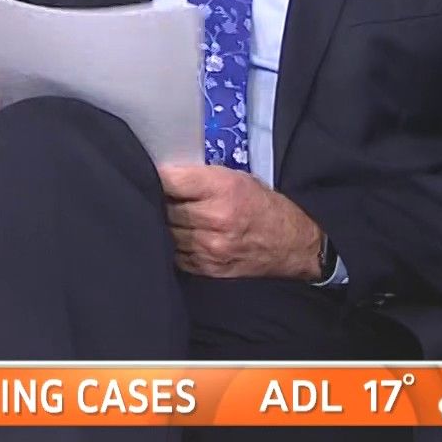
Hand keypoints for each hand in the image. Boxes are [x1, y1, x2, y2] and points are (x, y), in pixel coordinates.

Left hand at [159, 164, 324, 280]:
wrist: (291, 243)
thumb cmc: (262, 205)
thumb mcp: (236, 178)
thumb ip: (200, 177)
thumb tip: (164, 176)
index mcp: (222, 189)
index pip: (170, 181)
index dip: (155, 176)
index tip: (150, 174)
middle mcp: (214, 219)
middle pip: (164, 208)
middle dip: (159, 200)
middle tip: (158, 195)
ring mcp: (209, 247)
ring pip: (166, 232)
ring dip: (165, 223)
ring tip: (171, 215)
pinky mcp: (207, 268)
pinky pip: (175, 254)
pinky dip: (174, 244)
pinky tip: (180, 235)